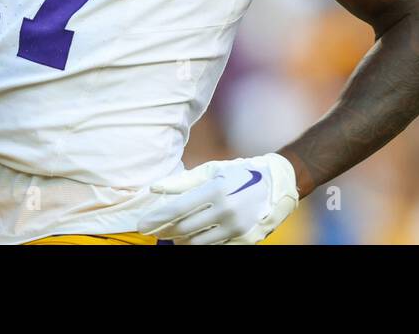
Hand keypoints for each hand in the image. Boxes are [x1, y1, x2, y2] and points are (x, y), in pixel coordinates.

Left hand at [136, 152, 299, 243]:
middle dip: (164, 231)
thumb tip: (154, 188)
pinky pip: (213, 247)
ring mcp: (236, 229)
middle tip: (154, 229)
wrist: (277, 185)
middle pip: (183, 229)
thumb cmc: (239, 173)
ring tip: (174, 233)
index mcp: (217, 190)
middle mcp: (226, 211)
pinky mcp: (244, 241)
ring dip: (180, 239)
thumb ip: (182, 181)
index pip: (177, 209)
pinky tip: (193, 237)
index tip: (141, 224)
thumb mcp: (212, 171)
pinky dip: (199, 243)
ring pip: (196, 243)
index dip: (156, 218)